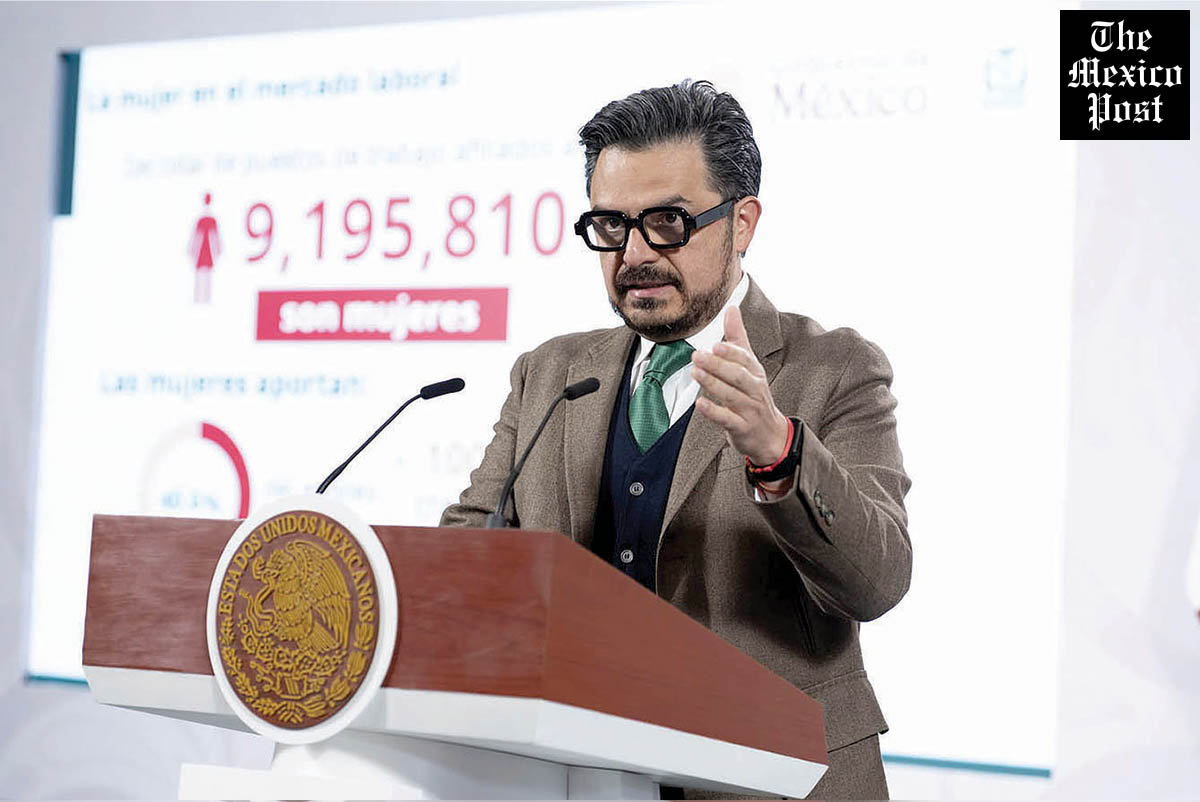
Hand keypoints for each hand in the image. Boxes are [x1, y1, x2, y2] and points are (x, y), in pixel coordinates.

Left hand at [691, 306, 790, 466]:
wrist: (769, 434)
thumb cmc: (754, 395)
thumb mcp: (749, 366)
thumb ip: (738, 338)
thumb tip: (732, 308)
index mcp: (755, 373)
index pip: (745, 360)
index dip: (731, 353)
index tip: (715, 345)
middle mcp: (755, 389)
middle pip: (738, 376)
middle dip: (718, 366)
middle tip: (698, 356)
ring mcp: (749, 410)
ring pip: (732, 396)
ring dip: (713, 384)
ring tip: (695, 373)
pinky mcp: (742, 428)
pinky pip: (728, 419)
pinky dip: (714, 411)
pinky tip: (700, 403)